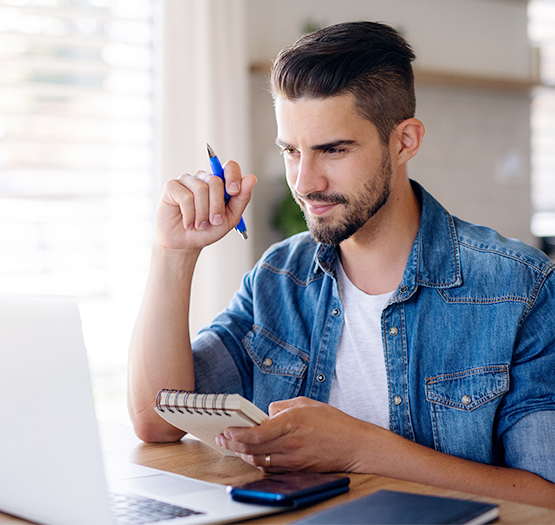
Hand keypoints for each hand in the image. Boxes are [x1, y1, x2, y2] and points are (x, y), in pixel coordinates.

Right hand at [155, 160, 256, 250]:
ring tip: (199, 225)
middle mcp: (203, 178)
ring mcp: (187, 180)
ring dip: (202, 214)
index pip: (230, 166)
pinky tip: (188, 223)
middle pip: (215, 181)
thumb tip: (251, 178)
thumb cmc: (208, 230)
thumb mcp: (230, 218)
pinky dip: (189, 215)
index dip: (233, 176)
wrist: (186, 244)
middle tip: (214, 222)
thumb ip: (241, 198)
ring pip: (201, 189)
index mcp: (220, 183)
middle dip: (217, 207)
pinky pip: (185, 197)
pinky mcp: (172, 186)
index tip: (233, 191)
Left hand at [216, 397, 381, 472]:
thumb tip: (266, 413)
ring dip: (244, 454)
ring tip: (234, 446)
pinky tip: (253, 454)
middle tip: (223, 438)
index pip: (256, 433)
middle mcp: (291, 443)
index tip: (227, 430)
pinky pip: (272, 467)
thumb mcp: (307, 403)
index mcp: (292, 422)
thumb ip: (282, 406)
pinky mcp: (297, 469)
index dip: (237, 433)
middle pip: (253, 448)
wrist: (355, 445)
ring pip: (260, 460)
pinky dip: (259, 461)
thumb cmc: (334, 422)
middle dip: (234, 444)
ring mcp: (294, 459)